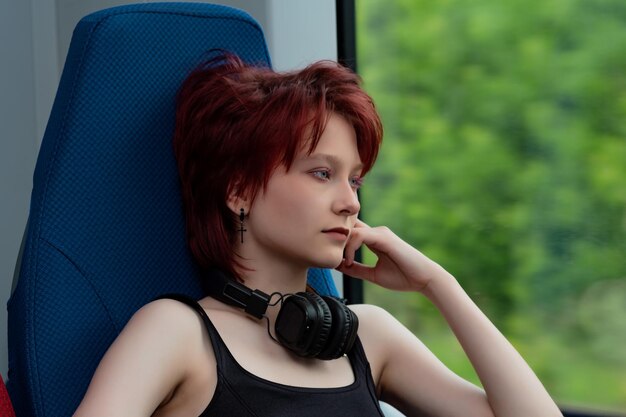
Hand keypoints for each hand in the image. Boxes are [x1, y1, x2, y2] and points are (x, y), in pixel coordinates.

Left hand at [337, 219, 451, 292]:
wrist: (424, 279)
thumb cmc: (403, 277)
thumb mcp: (373, 274)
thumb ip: (356, 269)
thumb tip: (337, 267)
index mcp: (374, 240)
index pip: (351, 232)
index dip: (338, 241)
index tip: (331, 258)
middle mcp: (376, 232)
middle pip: (348, 226)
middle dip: (336, 239)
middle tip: (329, 256)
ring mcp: (380, 233)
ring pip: (351, 229)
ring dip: (341, 245)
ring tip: (340, 262)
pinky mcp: (384, 237)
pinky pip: (359, 236)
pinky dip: (350, 247)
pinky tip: (348, 261)